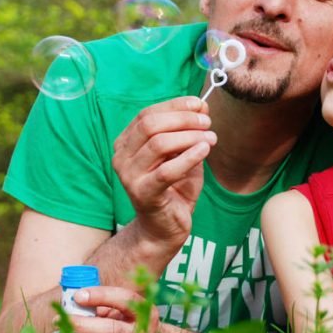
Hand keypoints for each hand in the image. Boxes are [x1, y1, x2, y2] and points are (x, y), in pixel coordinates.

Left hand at [67, 286, 159, 332]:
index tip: (77, 296)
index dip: (101, 295)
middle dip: (85, 325)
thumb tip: (75, 304)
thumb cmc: (132, 323)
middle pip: (113, 331)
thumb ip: (104, 307)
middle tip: (61, 320)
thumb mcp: (125, 310)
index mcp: (145, 313)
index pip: (125, 299)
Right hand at [112, 96, 215, 246]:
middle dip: (183, 119)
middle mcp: (122, 157)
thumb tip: (201, 105)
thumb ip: (188, 130)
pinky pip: (167, 170)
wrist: (164, 228)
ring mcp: (129, 176)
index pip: (147, 114)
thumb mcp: (182, 153)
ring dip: (189, 137)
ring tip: (211, 138)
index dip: (175, 106)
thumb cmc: (174, 188)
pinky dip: (188, 157)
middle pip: (150, 125)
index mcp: (126, 143)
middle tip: (207, 123)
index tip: (200, 105)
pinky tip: (205, 151)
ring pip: (158, 144)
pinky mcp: (143, 193)